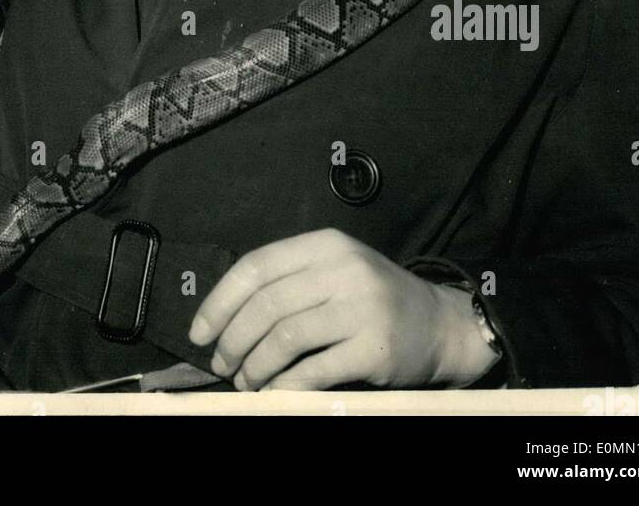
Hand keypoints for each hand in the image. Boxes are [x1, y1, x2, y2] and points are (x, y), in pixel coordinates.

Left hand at [188, 229, 498, 390]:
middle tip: (221, 364)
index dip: (220, 301)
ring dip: (255, 367)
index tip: (199, 332)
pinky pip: (314, 370)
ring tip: (245, 382)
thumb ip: (288, 281)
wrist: (439, 324)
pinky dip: (285, 386)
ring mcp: (362, 308)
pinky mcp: (375, 348)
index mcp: (326, 244)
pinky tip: (274, 394)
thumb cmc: (372, 298)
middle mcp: (344, 269)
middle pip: (267, 305)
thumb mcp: (334, 271)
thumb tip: (222, 316)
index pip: (257, 266)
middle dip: (233, 340)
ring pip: (285, 338)